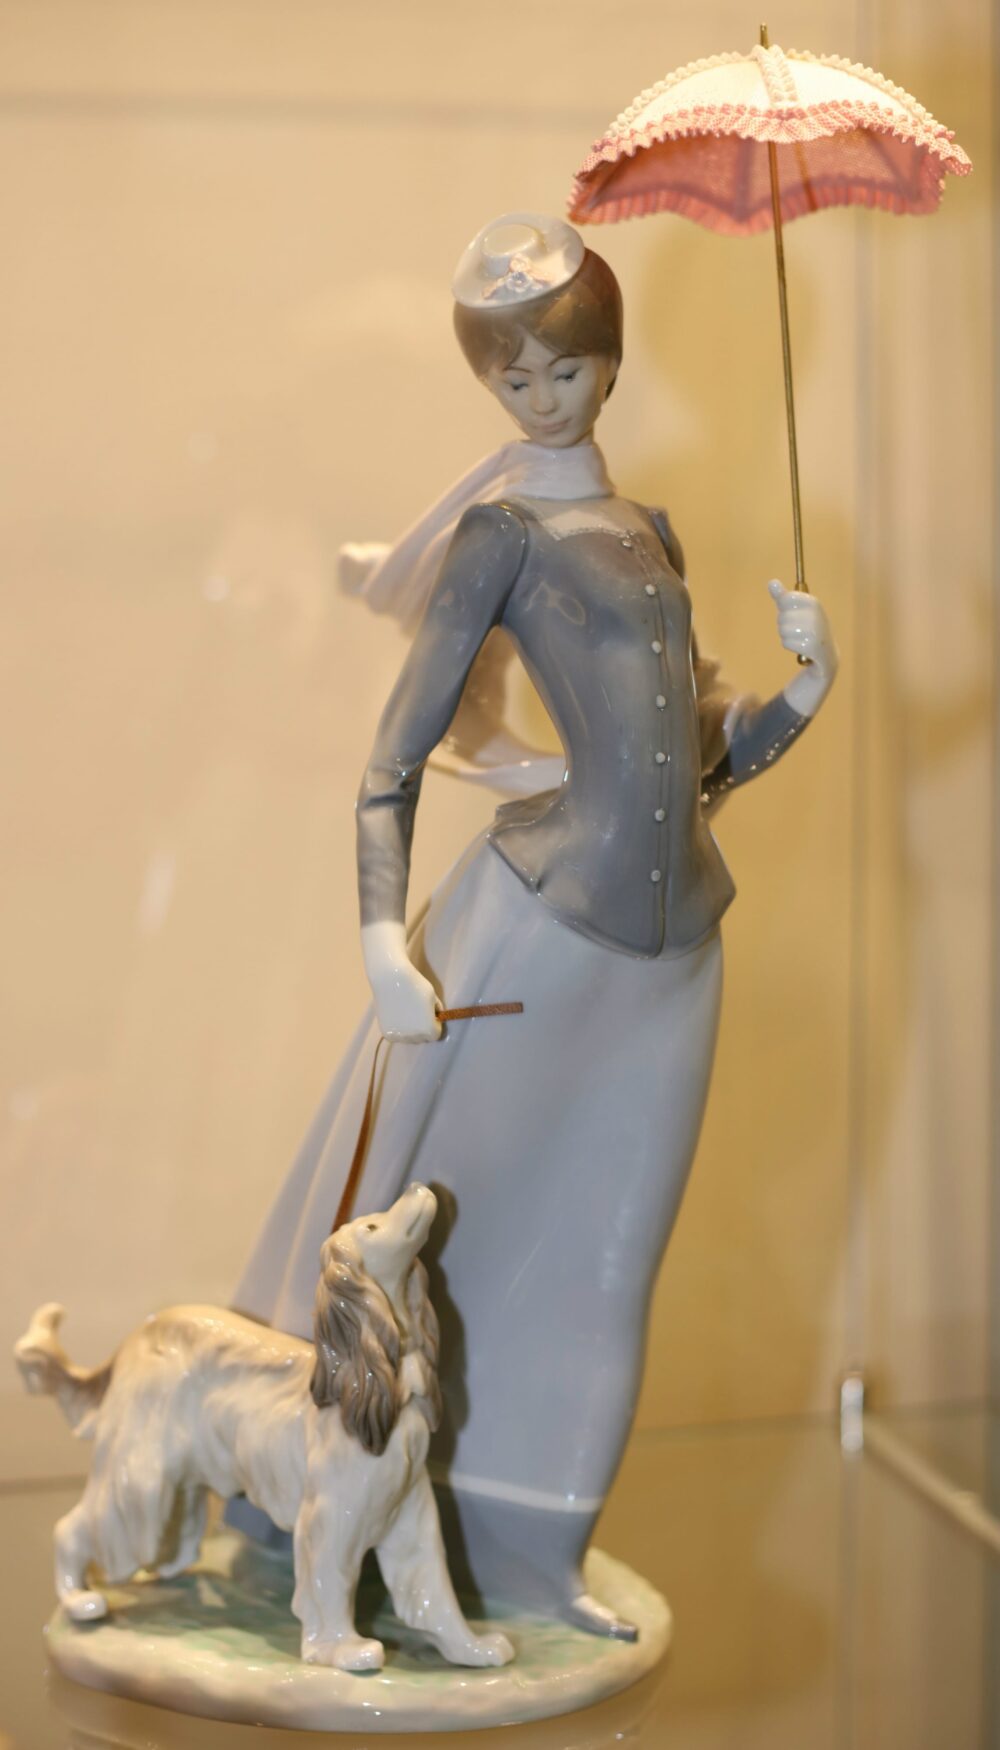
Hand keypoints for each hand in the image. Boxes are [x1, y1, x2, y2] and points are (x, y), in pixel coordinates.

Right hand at [360, 921, 442, 1043]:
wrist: (390, 979)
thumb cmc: (415, 985)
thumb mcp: (432, 997)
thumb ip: (436, 1010)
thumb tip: (436, 1018)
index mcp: (429, 1030)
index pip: (436, 1034)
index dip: (434, 1024)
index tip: (429, 1015)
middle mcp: (415, 1037)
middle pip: (422, 1038)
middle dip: (422, 1028)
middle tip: (417, 1013)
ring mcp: (399, 1036)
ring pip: (409, 1038)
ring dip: (410, 1030)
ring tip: (406, 1014)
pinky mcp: (387, 1033)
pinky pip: (397, 1036)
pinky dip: (398, 1029)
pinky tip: (397, 1016)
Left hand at [767, 578, 838, 717]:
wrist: (826, 653)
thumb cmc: (808, 628)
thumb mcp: (797, 610)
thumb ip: (783, 596)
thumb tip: (771, 582)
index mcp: (813, 602)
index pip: (786, 599)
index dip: (785, 608)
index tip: (795, 613)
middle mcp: (815, 614)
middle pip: (781, 616)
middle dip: (785, 624)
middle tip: (799, 629)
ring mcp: (814, 630)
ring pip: (783, 630)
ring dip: (787, 636)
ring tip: (800, 638)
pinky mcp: (811, 646)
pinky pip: (786, 643)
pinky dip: (790, 646)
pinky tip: (801, 647)